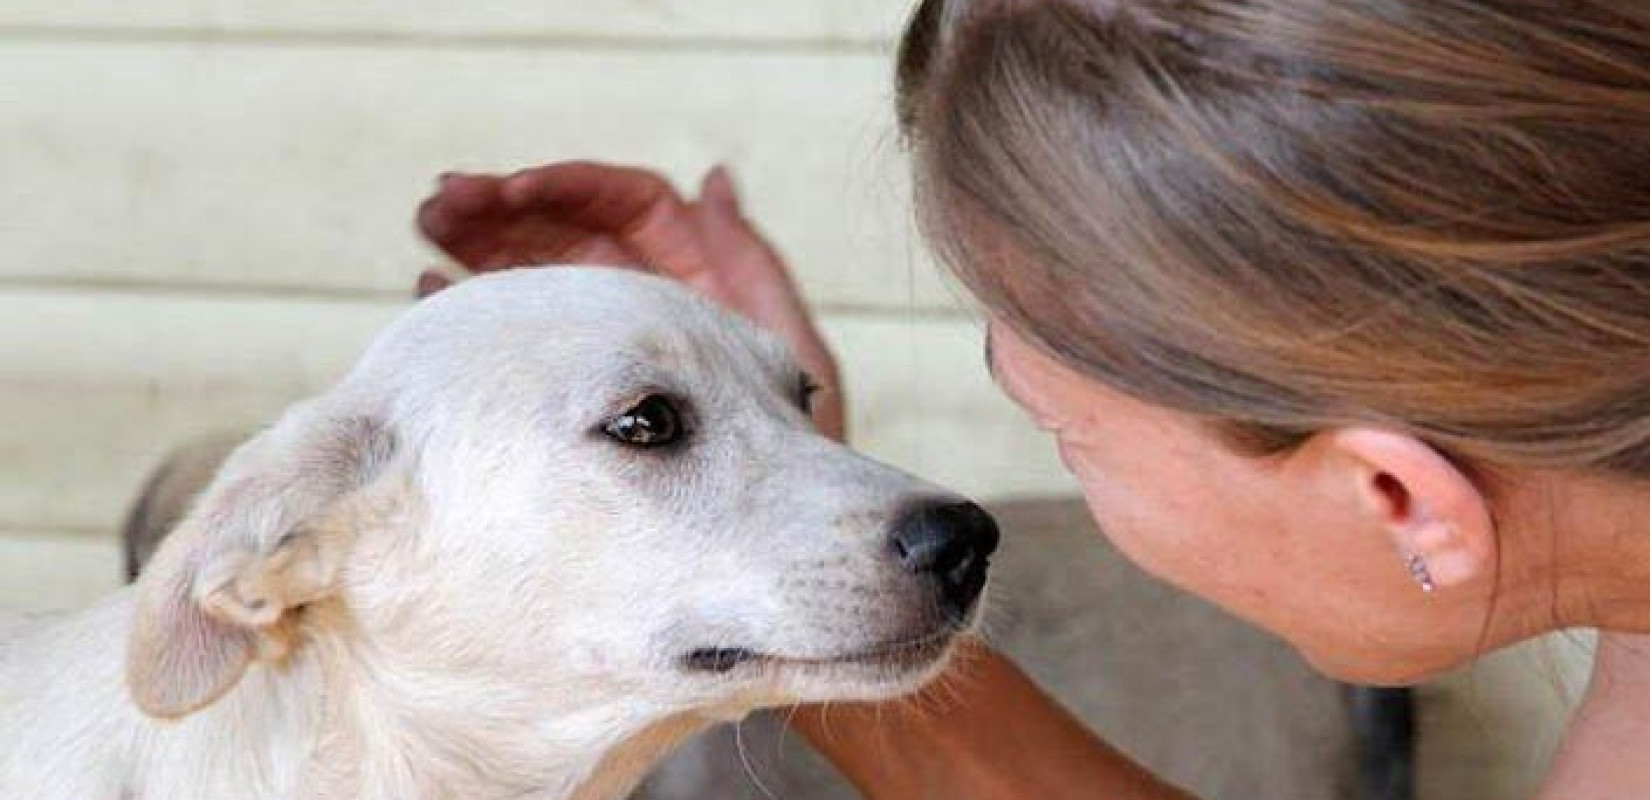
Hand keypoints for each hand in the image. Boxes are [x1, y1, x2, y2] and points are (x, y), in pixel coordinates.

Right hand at [416, 161, 843, 439]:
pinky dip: (479, 305)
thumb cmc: (786, 453)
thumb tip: (716, 178)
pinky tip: (429, 287)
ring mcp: (597, 346)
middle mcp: (637, 303)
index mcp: (688, 277)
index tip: (514, 191)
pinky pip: (518, 334)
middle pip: (565, 233)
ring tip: (427, 223)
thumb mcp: (780, 350)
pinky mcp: (565, 390)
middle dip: (505, 208)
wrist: (759, 544)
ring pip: (534, 274)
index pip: (622, 209)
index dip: (569, 189)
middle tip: (442, 200)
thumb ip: (750, 268)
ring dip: (479, 242)